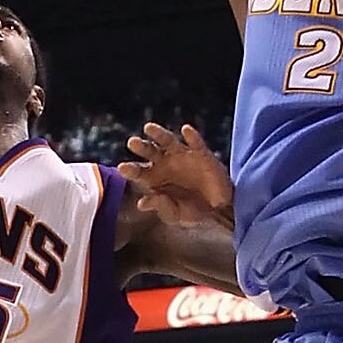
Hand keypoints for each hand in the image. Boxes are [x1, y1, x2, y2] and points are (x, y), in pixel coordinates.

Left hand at [118, 123, 234, 231]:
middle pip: (149, 151)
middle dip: (140, 146)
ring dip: (158, 134)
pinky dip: (191, 136)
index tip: (123, 168)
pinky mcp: (201, 153)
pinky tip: (186, 130)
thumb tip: (141, 203)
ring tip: (149, 128)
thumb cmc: (192, 211)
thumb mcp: (176, 214)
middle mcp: (164, 163)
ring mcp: (182, 156)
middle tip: (132, 143)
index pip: (138, 171)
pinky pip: (196, 142)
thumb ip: (161, 207)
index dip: (130, 169)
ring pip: (168, 141)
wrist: (219, 210)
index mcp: (154, 178)